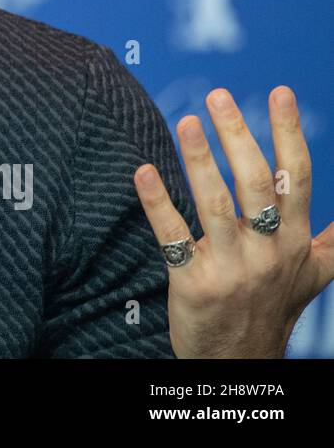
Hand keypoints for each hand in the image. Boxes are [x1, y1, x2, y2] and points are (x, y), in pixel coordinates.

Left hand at [134, 85, 333, 357]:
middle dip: (239, 136)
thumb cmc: (272, 308)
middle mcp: (269, 251)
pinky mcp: (194, 283)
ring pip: (216, 205)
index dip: (288, 132)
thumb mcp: (314, 274)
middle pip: (257, 182)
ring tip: (186, 122)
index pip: (296, 177)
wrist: (239, 363)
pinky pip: (173, 238)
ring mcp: (232, 267)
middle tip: (218, 95)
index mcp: (296, 240)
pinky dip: (157, 204)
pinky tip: (142, 172)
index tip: (279, 92)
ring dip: (200, 161)